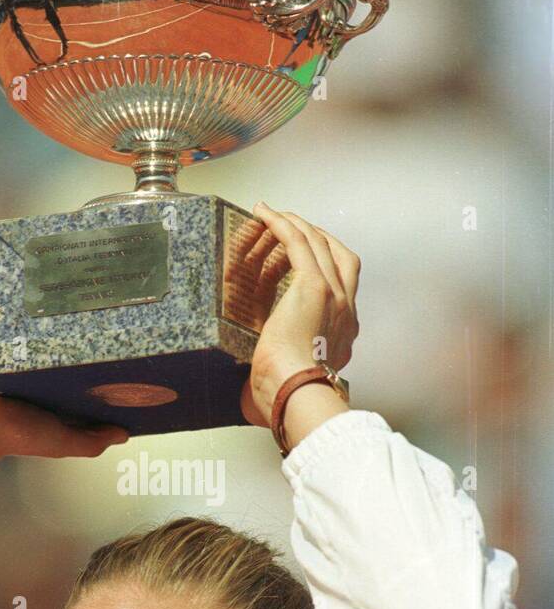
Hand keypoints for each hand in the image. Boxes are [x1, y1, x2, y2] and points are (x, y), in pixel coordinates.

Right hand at [0, 259, 129, 498]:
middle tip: (85, 266)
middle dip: (60, 287)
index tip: (109, 302)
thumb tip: (126, 433)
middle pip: (42, 309)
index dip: (84, 320)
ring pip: (10, 292)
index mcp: (40, 367)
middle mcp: (17, 345)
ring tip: (44, 245)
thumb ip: (94, 438)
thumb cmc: (16, 435)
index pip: (66, 337)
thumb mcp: (64, 440)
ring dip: (22, 270)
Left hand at [240, 204, 360, 426]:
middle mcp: (346, 311)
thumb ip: (287, 372)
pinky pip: (298, 242)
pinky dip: (282, 223)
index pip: (343, 288)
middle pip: (339, 257)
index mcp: (343, 335)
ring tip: (273, 214)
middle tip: (292, 228)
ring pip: (319, 244)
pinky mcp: (314, 285)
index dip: (325, 266)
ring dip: (295, 225)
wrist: (296, 394)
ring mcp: (335, 295)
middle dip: (315, 238)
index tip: (304, 258)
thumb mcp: (293, 379)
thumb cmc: (289, 396)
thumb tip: (262, 384)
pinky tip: (264, 212)